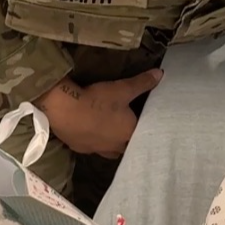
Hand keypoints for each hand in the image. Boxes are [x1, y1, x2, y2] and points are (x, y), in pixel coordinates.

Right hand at [36, 71, 161, 157]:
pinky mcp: (79, 148)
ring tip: (110, 131)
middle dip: (128, 139)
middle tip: (128, 127)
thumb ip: (142, 83)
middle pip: (126, 147)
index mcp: (129, 135)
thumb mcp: (123, 89)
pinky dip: (92, 140)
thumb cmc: (98, 101)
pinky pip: (90, 147)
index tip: (143, 123)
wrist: (63, 110)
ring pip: (109, 150)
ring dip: (111, 142)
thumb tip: (161, 74)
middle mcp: (115, 147)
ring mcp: (96, 149)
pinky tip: (89, 131)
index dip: (143, 130)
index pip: (143, 137)